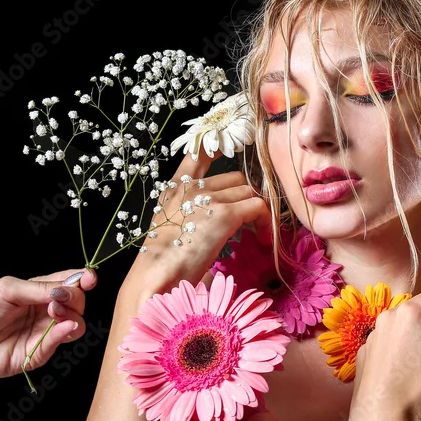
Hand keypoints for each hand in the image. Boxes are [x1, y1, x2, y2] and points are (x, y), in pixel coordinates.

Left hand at [0, 268, 96, 381]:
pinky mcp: (39, 353)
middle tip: (57, 300)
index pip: (68, 283)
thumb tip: (70, 288)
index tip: (90, 279)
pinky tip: (60, 327)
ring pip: (75, 324)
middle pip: (76, 303)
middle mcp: (43, 311)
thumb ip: (41, 288)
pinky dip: (64, 332)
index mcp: (37, 291)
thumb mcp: (9, 289)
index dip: (82, 280)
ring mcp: (42, 332)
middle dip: (74, 298)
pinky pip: (60, 342)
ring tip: (54, 313)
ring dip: (72, 316)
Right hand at [124, 150, 270, 295]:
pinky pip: (258, 207)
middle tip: (252, 217)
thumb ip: (190, 212)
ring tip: (258, 231)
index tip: (237, 144)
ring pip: (248, 192)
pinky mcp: (224, 214)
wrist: (155, 276)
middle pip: (235, 178)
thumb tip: (214, 217)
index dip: (221, 146)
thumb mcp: (169, 226)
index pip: (199, 152)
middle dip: (247, 195)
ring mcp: (208, 198)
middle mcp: (192, 186)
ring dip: (258, 210)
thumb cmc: (161, 262)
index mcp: (175, 187)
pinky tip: (262, 238)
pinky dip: (266, 222)